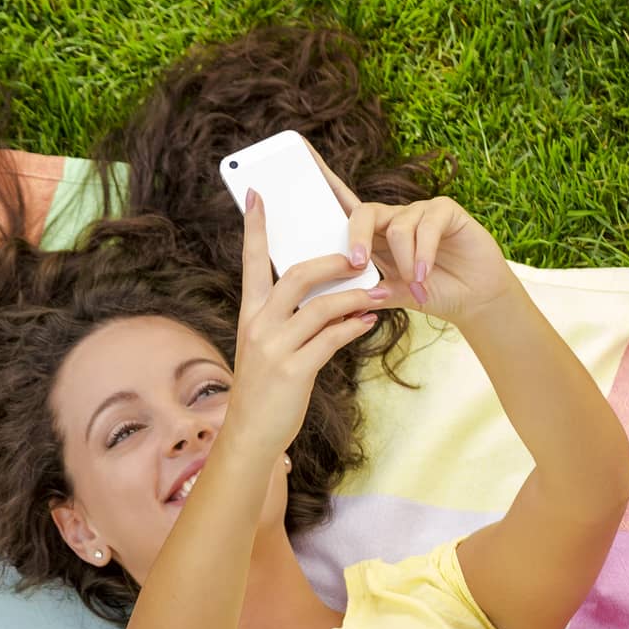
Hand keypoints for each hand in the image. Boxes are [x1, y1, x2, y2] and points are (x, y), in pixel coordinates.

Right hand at [227, 186, 383, 458]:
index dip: (255, 228)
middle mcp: (258, 325)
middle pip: (296, 275)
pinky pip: (330, 339)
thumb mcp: (267, 349)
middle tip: (359, 256)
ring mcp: (274, 348)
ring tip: (378, 293)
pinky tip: (368, 322)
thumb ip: (288, 321)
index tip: (257, 193)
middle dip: (331, 261)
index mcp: (249, 314)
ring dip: (354, 297)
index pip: (251, 261)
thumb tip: (327, 297)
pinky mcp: (293, 371)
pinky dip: (353, 328)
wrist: (250, 434)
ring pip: (320, 306)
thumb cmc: (264, 390)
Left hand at [300, 136, 517, 328]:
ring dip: (403, 261)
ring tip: (414, 285)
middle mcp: (394, 218)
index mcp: (375, 236)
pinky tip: (424, 275)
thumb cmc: (433, 294)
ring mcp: (420, 211)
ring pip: (397, 226)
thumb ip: (371, 293)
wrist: (474, 300)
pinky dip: (422, 254)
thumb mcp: (396, 296)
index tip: (300, 152)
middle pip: (363, 212)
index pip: (344, 206)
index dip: (324, 180)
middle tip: (358, 264)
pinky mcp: (445, 210)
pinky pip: (426, 226)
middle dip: (357, 238)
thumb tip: (344, 298)